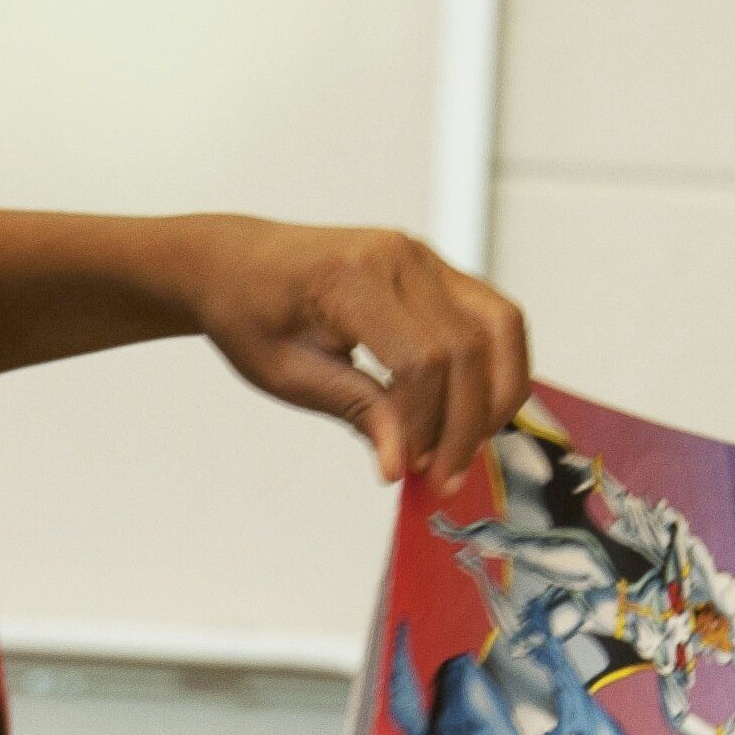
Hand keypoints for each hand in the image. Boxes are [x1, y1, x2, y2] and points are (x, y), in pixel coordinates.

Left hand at [176, 219, 531, 486]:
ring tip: (467, 446)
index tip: (410, 465)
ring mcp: (424, 259)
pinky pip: (491, 317)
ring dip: (498, 393)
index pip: (421, 359)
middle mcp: (400, 258)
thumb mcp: (288, 375)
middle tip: (445, 475)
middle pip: (469, 346)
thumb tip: (400, 462)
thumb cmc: (250, 311)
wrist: (235, 263)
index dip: (425, 422)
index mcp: (352, 279)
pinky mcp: (436, 271)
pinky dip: (493, 367)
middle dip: (467, 421)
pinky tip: (469, 411)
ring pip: (500, 325)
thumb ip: (354, 409)